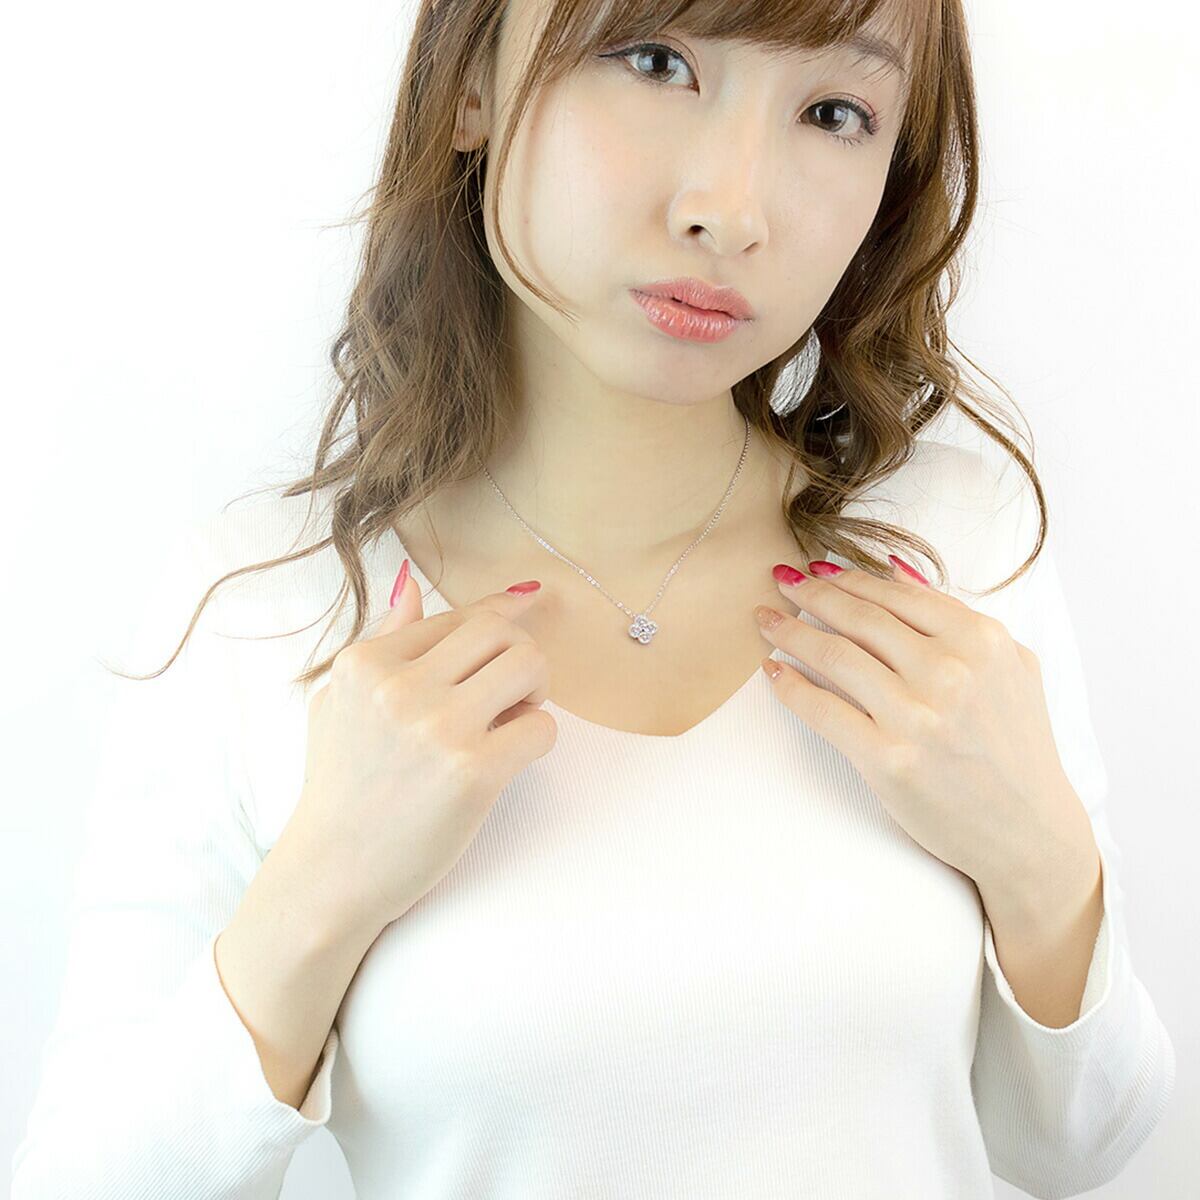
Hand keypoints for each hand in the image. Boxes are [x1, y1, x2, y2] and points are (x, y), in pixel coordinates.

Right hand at [289, 568, 556, 932]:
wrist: (331, 874)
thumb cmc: (339, 788)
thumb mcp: (338, 702)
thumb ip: (380, 642)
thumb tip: (410, 584)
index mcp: (365, 663)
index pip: (458, 616)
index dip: (500, 616)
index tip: (523, 611)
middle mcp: (399, 687)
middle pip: (499, 631)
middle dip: (519, 655)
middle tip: (513, 692)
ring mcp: (436, 728)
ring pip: (529, 665)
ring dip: (536, 691)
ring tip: (514, 719)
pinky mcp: (472, 772)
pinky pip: (542, 728)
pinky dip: (538, 739)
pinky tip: (511, 757)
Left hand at [753, 555, 1090, 897]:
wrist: (1029, 832)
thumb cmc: (1016, 746)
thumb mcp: (1011, 666)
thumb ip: (955, 615)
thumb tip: (896, 567)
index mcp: (980, 641)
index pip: (896, 594)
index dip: (848, 578)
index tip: (817, 570)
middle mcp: (949, 672)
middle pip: (859, 617)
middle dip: (811, 593)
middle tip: (780, 580)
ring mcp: (917, 716)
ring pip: (834, 655)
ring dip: (789, 632)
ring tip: (765, 620)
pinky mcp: (888, 759)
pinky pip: (822, 710)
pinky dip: (790, 686)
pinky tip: (773, 671)